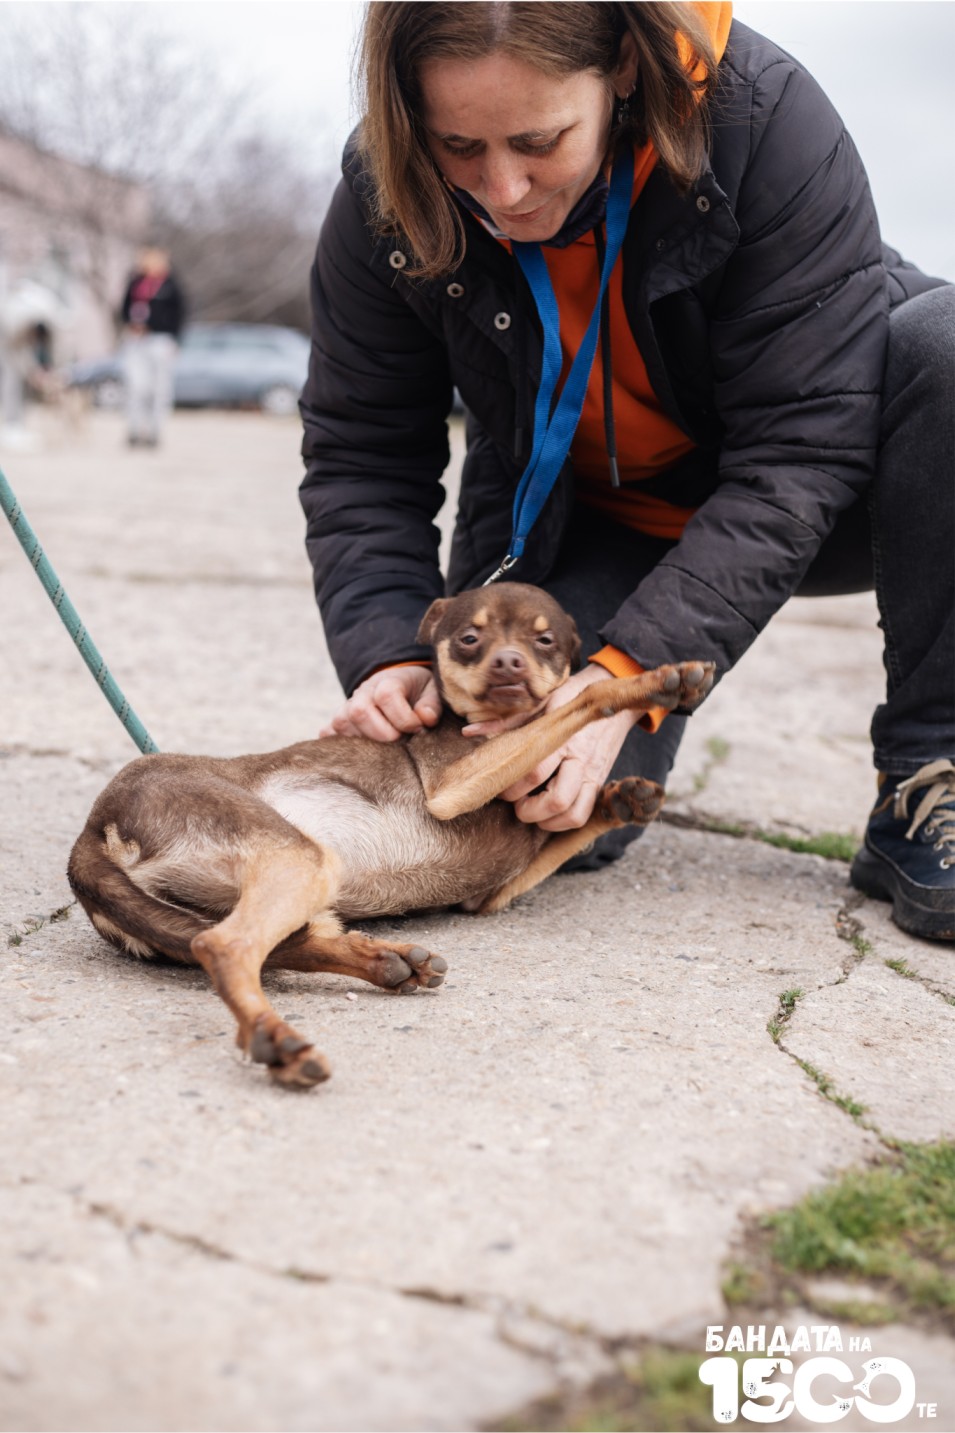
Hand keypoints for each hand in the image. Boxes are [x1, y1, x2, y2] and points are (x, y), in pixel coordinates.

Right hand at [320, 666, 441, 740]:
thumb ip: (432, 704)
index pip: (386, 696)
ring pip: (342, 724)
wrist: (399, 686)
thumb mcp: (432, 691)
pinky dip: (338, 745)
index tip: (418, 729)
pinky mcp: (338, 723)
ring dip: (365, 742)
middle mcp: (362, 693)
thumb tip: (425, 718)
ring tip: (385, 749)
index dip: (404, 718)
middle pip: (359, 712)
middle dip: (384, 734)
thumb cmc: (418, 692)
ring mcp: (346, 707)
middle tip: (401, 742)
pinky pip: (327, 733)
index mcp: (387, 681)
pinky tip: (360, 753)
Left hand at [468, 665, 638, 831]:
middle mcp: (580, 759)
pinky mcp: (600, 782)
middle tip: (516, 803)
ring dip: (547, 821)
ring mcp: (593, 774)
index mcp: (562, 739)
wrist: (614, 701)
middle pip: (556, 801)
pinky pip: (585, 813)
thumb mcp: (540, 704)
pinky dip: (564, 821)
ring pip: (573, 814)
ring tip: (532, 811)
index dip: (512, 788)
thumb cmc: (572, 700)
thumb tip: (468, 732)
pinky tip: (549, 813)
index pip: (535, 773)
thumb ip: (506, 722)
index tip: (501, 786)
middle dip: (528, 810)